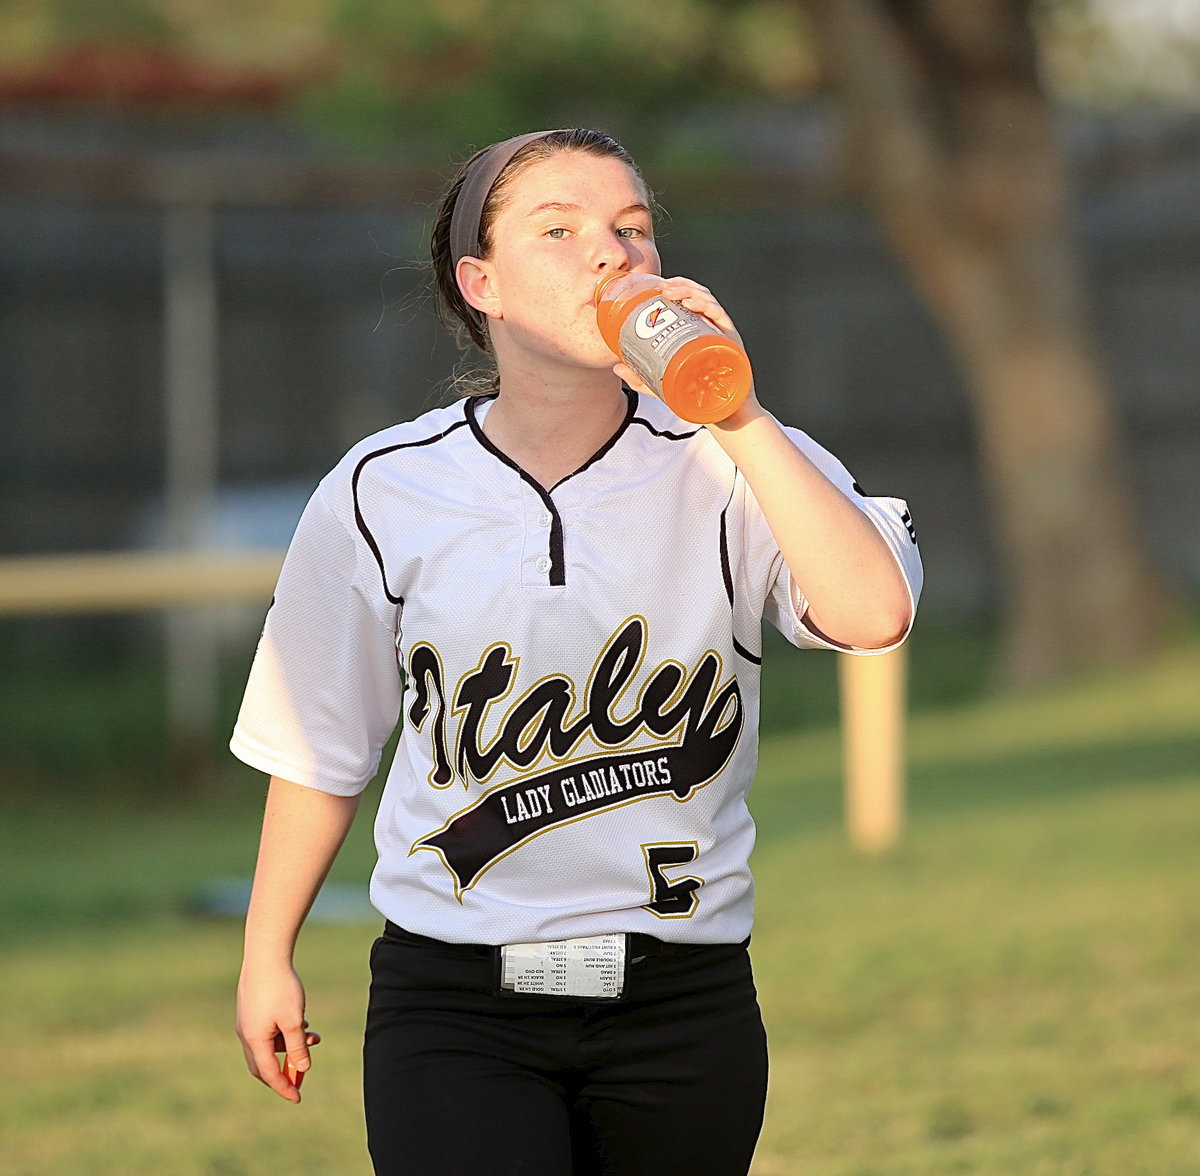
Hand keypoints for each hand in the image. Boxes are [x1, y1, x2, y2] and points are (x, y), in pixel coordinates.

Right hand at [236, 964, 320, 1102]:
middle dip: (283, 1071)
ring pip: (267, 1045)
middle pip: (263, 1064)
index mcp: (255, 1040)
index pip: (269, 1074)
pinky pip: (266, 1031)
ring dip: (289, 1047)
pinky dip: (283, 1033)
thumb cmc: (280, 988)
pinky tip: (301, 1022)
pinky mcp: (250, 1008)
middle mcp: (246, 1034)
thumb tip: (302, 1068)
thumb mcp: (294, 1020)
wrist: (265, 955)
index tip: (297, 1098)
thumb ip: (298, 1047)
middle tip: (301, 1075)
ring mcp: (246, 1021)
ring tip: (313, 1037)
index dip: (284, 1087)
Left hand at [611, 276, 760, 423]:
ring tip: (670, 293)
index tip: (657, 286)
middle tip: (661, 287)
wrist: (724, 416)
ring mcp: (722, 335)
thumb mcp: (663, 386)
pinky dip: (706, 307)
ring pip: (709, 302)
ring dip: (689, 291)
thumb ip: (640, 378)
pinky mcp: (731, 343)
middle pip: (699, 296)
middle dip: (680, 285)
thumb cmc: (699, 398)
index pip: (690, 301)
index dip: (676, 288)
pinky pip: (721, 318)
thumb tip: (616, 366)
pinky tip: (691, 304)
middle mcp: (711, 329)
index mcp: (698, 333)